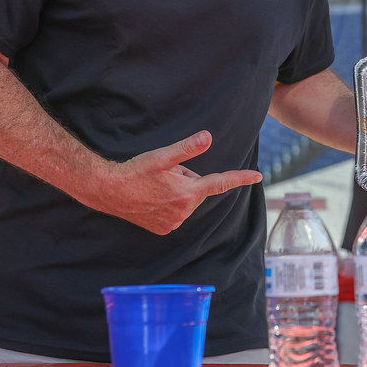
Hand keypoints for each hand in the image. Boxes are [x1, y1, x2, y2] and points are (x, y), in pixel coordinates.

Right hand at [91, 131, 262, 234]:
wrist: (109, 191)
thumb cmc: (135, 171)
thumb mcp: (162, 156)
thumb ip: (187, 148)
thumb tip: (208, 137)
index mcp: (187, 192)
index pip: (220, 183)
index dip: (240, 178)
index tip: (258, 176)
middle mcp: (184, 210)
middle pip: (198, 188)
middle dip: (188, 179)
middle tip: (165, 174)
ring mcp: (174, 222)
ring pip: (187, 200)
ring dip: (178, 191)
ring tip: (156, 186)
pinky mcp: (165, 228)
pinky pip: (177, 211)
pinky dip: (170, 203)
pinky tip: (153, 198)